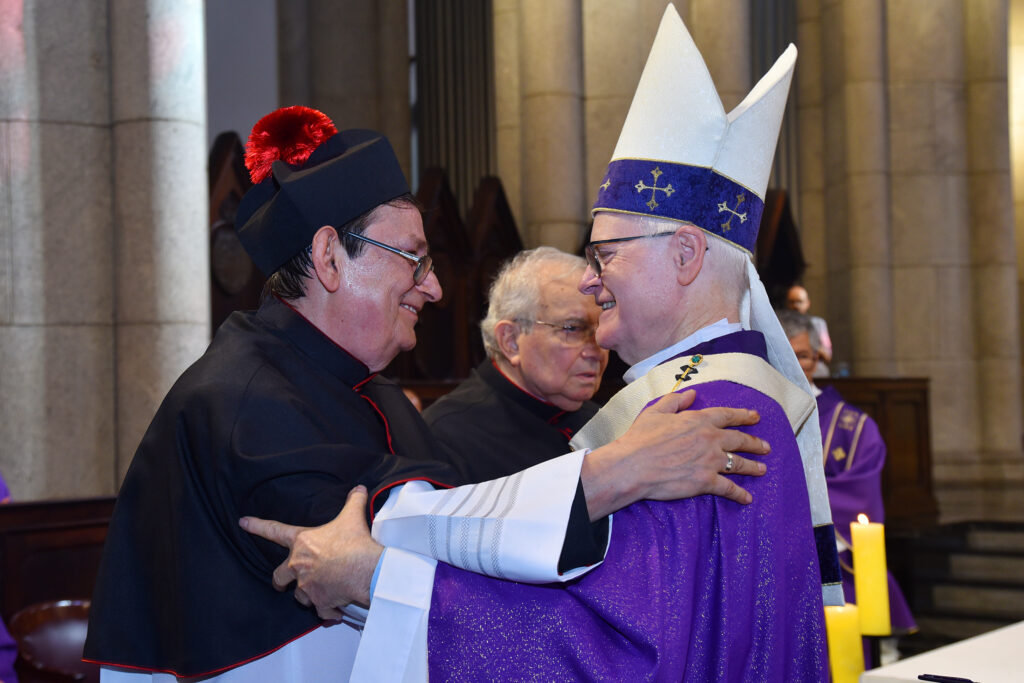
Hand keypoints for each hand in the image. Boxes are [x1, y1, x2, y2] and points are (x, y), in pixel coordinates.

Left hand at [238, 485, 383, 619]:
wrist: (366, 569)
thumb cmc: (355, 543)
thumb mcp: (352, 517)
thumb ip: (353, 501)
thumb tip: (359, 488)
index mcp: (302, 543)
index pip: (275, 531)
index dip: (258, 526)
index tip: (243, 523)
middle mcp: (299, 566)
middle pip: (279, 576)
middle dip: (280, 581)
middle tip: (282, 583)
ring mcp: (307, 587)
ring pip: (299, 595)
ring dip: (307, 595)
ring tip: (319, 593)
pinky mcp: (320, 602)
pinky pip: (320, 611)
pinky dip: (327, 612)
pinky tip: (334, 612)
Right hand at [581, 389, 768, 518]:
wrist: (634, 465)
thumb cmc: (641, 438)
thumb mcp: (656, 411)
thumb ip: (676, 401)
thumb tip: (693, 394)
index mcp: (698, 420)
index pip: (727, 415)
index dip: (743, 416)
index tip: (755, 417)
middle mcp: (710, 439)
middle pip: (739, 440)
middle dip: (755, 443)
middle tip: (766, 447)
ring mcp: (710, 461)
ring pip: (738, 463)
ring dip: (753, 466)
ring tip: (762, 469)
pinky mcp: (706, 482)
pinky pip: (728, 488)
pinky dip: (739, 494)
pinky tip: (747, 498)